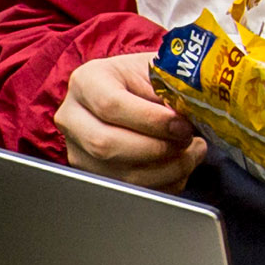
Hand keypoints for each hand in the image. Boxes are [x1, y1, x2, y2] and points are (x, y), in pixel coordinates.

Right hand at [56, 53, 199, 187]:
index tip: (182, 125)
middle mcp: (73, 119)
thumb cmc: (142, 81)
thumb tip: (186, 120)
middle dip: (158, 149)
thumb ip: (168, 92)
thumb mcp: (155, 72)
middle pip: (107, 145)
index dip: (151, 120)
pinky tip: (179, 167)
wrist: (129, 93)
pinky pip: (131, 192)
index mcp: (86, 82)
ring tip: (191, 154)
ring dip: (167, 170)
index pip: (110, 105)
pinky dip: (164, 185)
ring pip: (120, 175)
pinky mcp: (94, 176)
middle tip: (187, 141)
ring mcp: (79, 151)